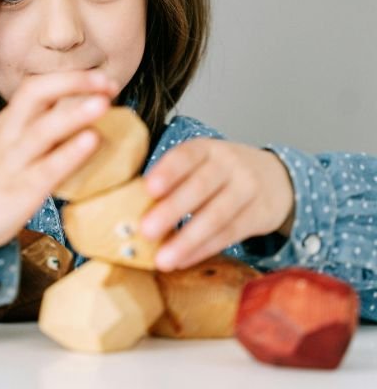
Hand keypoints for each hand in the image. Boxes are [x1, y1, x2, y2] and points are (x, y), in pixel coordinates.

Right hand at [0, 70, 119, 270]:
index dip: (69, 78)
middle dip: (73, 82)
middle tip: (108, 81)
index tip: (101, 78)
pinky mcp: (18, 192)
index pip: (35, 87)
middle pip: (36, 95)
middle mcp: (8, 135)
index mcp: (7, 122)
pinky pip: (46, 169)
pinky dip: (70, 153)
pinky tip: (92, 141)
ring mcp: (12, 162)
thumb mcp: (5, 145)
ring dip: (74, 113)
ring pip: (42, 129)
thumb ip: (35, 130)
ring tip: (104, 103)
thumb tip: (78, 115)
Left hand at [140, 139, 294, 270]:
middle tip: (146, 230)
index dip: (168, 171)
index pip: (187, 155)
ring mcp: (247, 189)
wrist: (275, 178)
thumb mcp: (202, 162)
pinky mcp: (258, 215)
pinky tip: (182, 260)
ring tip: (163, 258)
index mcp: (207, 148)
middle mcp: (229, 164)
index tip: (149, 188)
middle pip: (200, 187)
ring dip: (187, 239)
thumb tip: (131, 204)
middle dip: (172, 210)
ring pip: (216, 216)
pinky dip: (203, 249)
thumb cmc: (221, 172)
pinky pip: (228, 234)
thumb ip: (174, 177)